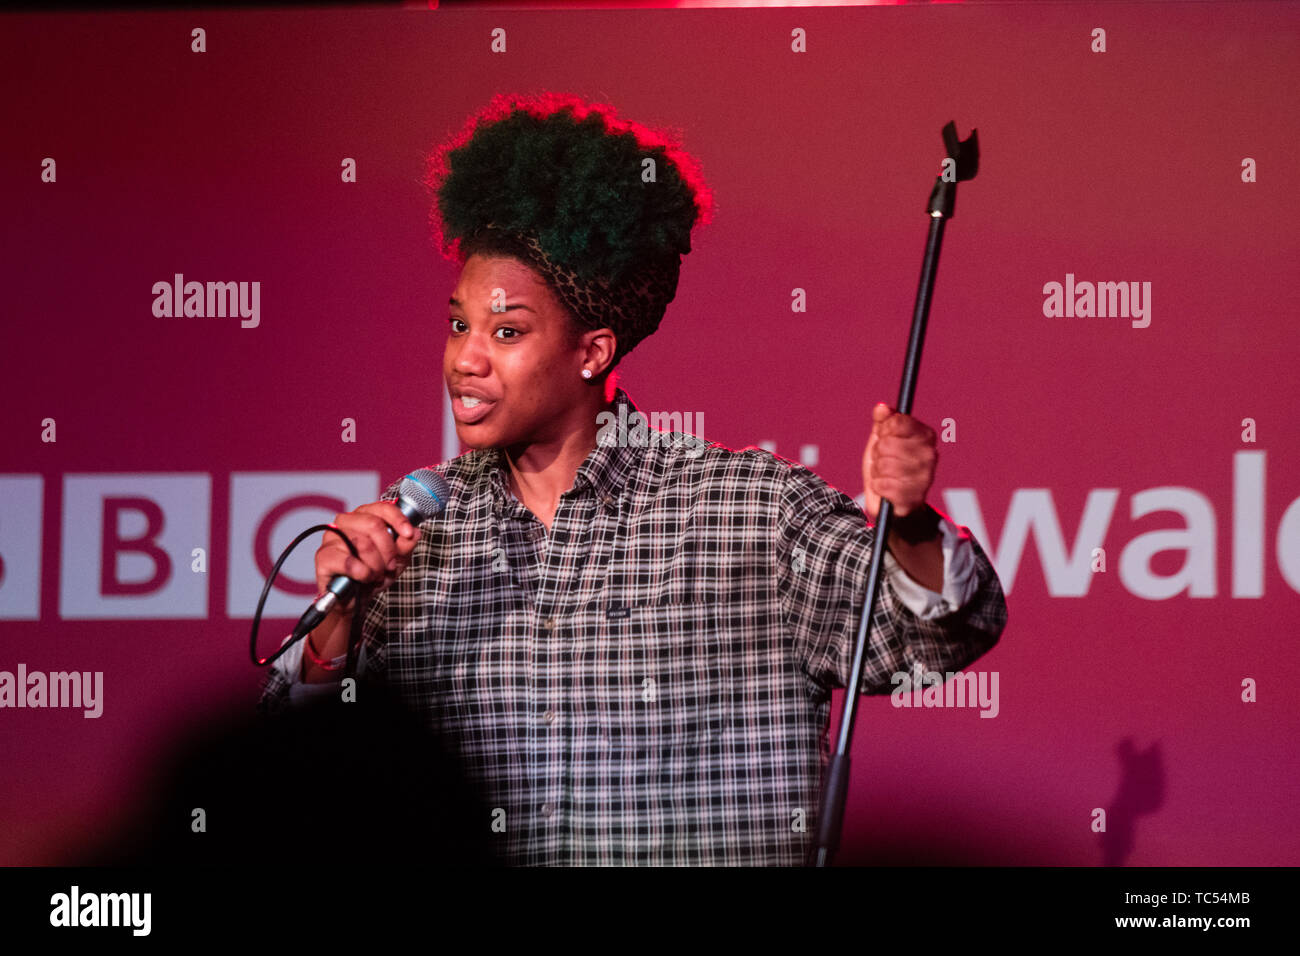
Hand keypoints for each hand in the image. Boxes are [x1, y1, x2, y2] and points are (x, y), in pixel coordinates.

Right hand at [315, 501, 420, 613]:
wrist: (356, 599)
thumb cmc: (374, 573)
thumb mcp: (397, 559)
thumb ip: (406, 545)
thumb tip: (414, 533)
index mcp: (364, 516)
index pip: (382, 508)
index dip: (399, 520)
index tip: (408, 534)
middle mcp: (346, 522)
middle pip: (373, 524)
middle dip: (387, 550)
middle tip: (389, 566)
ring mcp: (332, 538)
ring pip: (362, 543)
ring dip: (375, 565)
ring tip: (375, 574)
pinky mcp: (323, 556)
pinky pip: (348, 561)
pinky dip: (362, 573)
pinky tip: (363, 577)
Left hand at [862, 402, 937, 523]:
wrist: (893, 500)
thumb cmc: (888, 465)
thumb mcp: (882, 439)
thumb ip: (883, 422)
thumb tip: (881, 408)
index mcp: (926, 436)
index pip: (898, 422)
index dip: (884, 429)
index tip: (884, 436)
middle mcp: (930, 455)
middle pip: (887, 443)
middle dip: (878, 452)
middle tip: (884, 460)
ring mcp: (924, 477)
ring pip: (884, 464)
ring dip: (877, 471)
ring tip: (885, 474)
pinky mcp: (914, 497)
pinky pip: (883, 484)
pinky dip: (878, 486)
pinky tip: (885, 487)